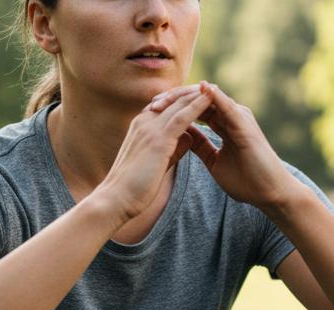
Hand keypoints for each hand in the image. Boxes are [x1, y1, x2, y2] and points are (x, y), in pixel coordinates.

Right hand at [94, 89, 213, 220]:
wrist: (116, 199)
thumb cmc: (133, 187)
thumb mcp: (156, 161)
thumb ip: (172, 147)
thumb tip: (189, 138)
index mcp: (141, 126)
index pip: (167, 105)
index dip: (185, 100)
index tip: (203, 96)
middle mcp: (144, 121)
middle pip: (174, 100)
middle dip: (194, 93)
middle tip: (214, 86)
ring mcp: (150, 128)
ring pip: (179, 104)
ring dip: (199, 95)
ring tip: (217, 87)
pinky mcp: (158, 139)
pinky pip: (182, 117)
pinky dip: (197, 106)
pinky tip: (211, 100)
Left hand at [148, 81, 296, 209]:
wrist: (269, 193)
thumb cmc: (246, 180)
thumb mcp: (213, 161)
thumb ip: (200, 146)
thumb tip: (182, 138)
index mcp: (223, 123)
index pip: (194, 109)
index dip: (172, 109)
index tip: (150, 113)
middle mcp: (231, 115)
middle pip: (198, 99)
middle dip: (174, 100)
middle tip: (151, 104)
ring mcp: (239, 117)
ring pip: (208, 98)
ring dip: (186, 97)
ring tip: (165, 98)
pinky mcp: (245, 124)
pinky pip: (227, 105)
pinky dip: (213, 96)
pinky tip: (200, 90)